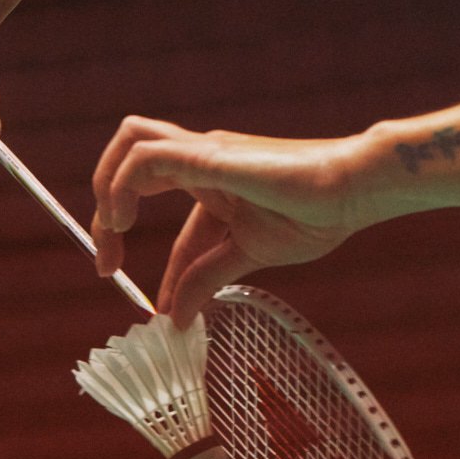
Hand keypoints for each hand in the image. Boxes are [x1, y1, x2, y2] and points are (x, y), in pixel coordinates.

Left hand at [90, 117, 374, 325]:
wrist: (354, 188)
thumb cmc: (319, 213)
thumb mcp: (251, 253)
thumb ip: (210, 277)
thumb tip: (179, 319)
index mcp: (214, 178)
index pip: (162, 207)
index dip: (149, 257)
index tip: (156, 307)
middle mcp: (204, 156)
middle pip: (131, 157)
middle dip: (105, 208)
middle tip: (108, 265)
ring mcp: (206, 151)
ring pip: (131, 139)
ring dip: (107, 186)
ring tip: (115, 233)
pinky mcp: (209, 155)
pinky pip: (144, 155)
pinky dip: (122, 186)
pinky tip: (127, 223)